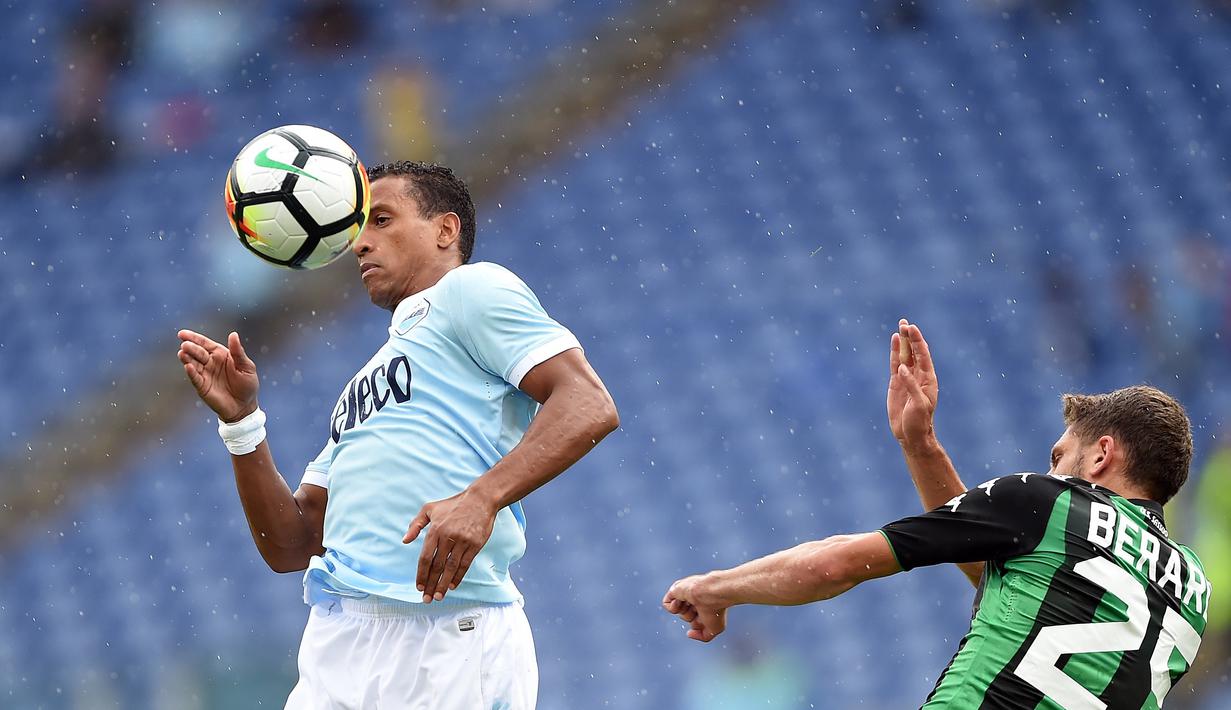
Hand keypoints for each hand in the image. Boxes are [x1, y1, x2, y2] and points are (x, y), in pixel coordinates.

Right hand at [178, 330, 259, 422]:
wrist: (245, 406)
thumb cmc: (247, 384)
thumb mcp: (246, 366)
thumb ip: (238, 352)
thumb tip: (233, 334)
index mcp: (220, 354)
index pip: (205, 344)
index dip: (194, 338)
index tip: (182, 334)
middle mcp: (210, 362)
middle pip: (198, 352)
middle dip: (190, 348)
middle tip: (185, 345)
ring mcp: (205, 374)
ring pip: (193, 364)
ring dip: (187, 358)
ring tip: (182, 353)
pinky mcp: (202, 387)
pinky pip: (195, 378)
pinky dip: (191, 372)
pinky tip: (188, 366)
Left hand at [404, 490, 497, 602]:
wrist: (480, 499)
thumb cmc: (453, 504)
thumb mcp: (429, 509)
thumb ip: (415, 525)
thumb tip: (404, 540)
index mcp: (435, 530)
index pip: (425, 557)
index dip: (422, 574)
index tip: (419, 587)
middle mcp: (448, 537)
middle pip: (437, 566)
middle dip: (431, 584)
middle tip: (426, 599)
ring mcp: (463, 541)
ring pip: (451, 568)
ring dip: (444, 584)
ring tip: (438, 596)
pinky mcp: (475, 544)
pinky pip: (465, 564)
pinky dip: (458, 576)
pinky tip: (452, 585)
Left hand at [663, 574, 727, 642]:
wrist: (713, 592)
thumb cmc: (716, 609)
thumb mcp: (714, 630)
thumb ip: (702, 636)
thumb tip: (688, 634)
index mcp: (703, 605)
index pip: (695, 621)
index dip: (699, 624)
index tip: (706, 617)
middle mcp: (694, 599)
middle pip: (686, 617)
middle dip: (691, 618)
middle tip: (699, 609)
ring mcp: (684, 593)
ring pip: (678, 612)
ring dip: (684, 612)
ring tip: (693, 603)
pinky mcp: (675, 589)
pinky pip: (666, 604)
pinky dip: (673, 607)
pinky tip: (681, 601)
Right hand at [886, 319, 937, 450]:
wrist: (911, 435)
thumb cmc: (919, 421)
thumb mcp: (918, 404)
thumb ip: (911, 385)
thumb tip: (902, 368)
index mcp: (928, 379)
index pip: (923, 355)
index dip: (917, 341)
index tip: (911, 328)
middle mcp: (919, 376)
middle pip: (915, 352)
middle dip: (911, 337)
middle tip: (905, 323)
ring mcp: (907, 378)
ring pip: (905, 356)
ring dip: (903, 342)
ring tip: (900, 327)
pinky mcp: (896, 384)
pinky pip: (895, 364)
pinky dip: (895, 353)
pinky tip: (895, 342)